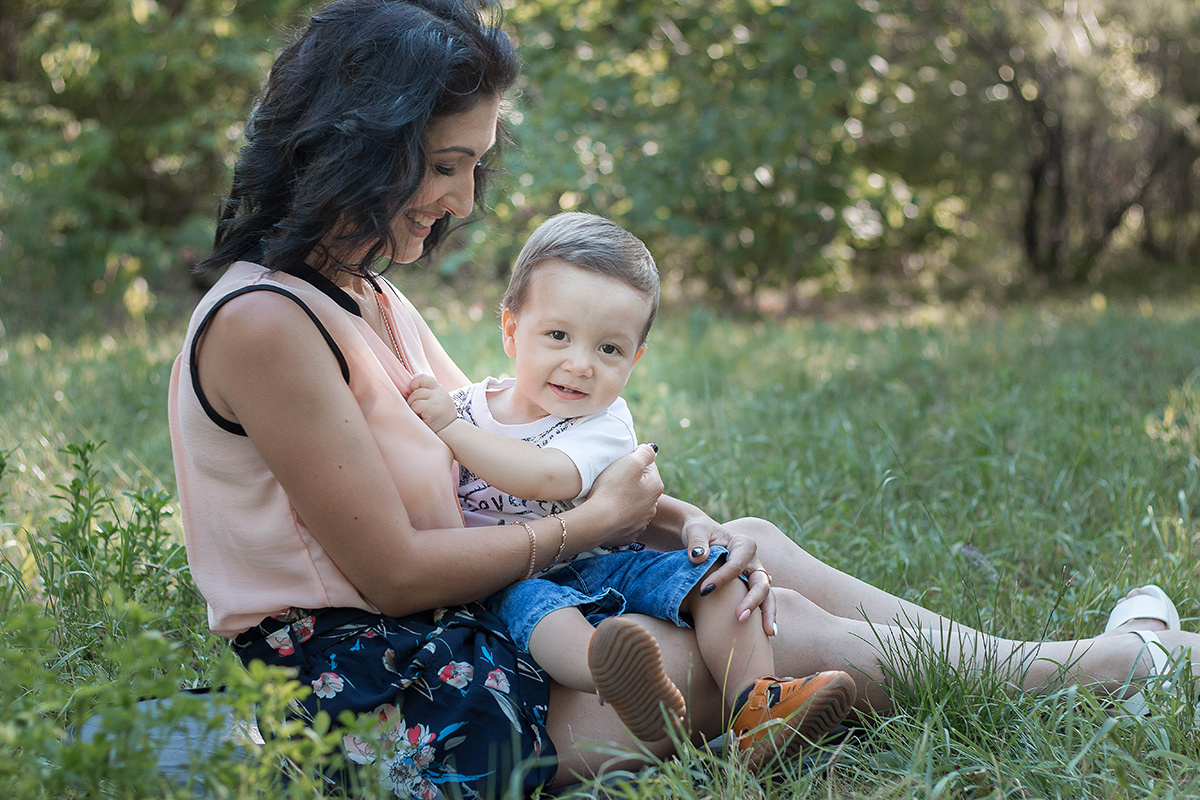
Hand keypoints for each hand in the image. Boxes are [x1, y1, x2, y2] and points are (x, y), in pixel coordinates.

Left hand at [406, 373, 457, 432]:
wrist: (449, 430)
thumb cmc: (437, 417)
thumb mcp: (435, 401)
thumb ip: (426, 393)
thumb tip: (407, 388)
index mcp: (438, 388)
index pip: (423, 377)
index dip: (415, 382)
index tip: (413, 391)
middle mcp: (439, 392)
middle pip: (416, 389)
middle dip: (412, 399)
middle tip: (417, 409)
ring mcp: (436, 399)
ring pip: (415, 396)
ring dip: (413, 406)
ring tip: (420, 413)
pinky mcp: (432, 408)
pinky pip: (416, 405)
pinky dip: (415, 411)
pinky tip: (422, 417)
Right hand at [587, 443, 663, 545]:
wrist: (598, 521)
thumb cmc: (613, 489)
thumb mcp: (631, 462)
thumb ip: (645, 452)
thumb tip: (652, 450)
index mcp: (656, 487)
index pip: (648, 467)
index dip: (632, 463)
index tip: (619, 467)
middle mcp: (653, 507)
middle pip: (642, 486)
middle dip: (630, 482)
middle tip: (612, 481)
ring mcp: (641, 523)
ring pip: (634, 504)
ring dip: (625, 499)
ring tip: (608, 497)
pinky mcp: (629, 534)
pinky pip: (625, 521)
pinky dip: (618, 516)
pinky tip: (608, 512)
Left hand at [682, 514, 775, 637]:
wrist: (702, 538)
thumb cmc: (699, 533)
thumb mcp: (695, 531)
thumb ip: (696, 541)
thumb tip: (698, 556)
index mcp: (743, 544)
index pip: (737, 564)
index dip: (722, 578)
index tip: (704, 590)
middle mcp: (754, 561)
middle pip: (760, 582)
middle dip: (753, 601)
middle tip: (739, 617)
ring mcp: (755, 575)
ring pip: (767, 596)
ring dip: (767, 614)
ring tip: (768, 633)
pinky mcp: (751, 587)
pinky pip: (761, 603)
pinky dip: (764, 617)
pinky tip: (766, 635)